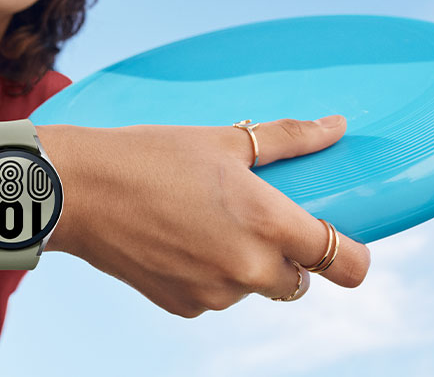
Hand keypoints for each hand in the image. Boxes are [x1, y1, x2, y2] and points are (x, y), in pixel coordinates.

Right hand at [50, 116, 369, 316]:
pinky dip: (208, 274)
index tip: (342, 241)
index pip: (346, 264)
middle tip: (255, 218)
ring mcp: (215, 293)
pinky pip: (215, 295)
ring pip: (253, 287)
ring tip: (204, 220)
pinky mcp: (183, 306)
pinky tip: (178, 238)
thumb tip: (336, 128)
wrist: (79, 189)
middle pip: (300, 281)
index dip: (355, 257)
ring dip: (245, 264)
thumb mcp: (223, 139)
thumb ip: (288, 139)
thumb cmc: (150, 154)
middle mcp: (249, 268)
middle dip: (289, 257)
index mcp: (268, 223)